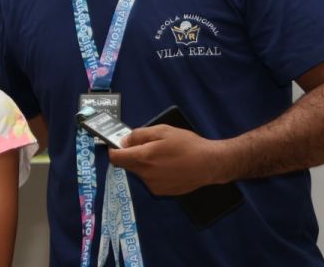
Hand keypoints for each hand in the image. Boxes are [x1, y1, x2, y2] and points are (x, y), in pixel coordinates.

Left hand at [109, 124, 228, 194]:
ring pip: (139, 172)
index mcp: (143, 158)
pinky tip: (168, 166)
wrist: (210, 164)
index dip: (114, 149)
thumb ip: (138, 135)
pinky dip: (154, 173)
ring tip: (163, 156)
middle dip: (131, 155)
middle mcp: (146, 175)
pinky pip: (150, 180)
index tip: (118, 144)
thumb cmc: (187, 144)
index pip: (115, 158)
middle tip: (147, 146)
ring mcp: (154, 186)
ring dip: (144, 164)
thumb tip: (122, 141)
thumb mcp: (162, 130)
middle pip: (127, 165)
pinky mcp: (163, 192)